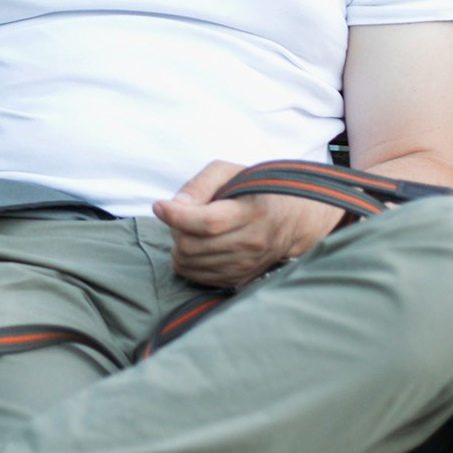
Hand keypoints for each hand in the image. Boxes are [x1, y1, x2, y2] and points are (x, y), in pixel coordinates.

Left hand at [153, 160, 344, 286]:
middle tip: (179, 214)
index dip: (177, 216)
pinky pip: (197, 277)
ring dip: (179, 245)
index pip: (207, 222)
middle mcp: (251, 244)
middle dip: (175, 228)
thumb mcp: (230, 172)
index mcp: (252, 213)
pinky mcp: (238, 279)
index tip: (159, 206)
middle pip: (193, 245)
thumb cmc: (256, 190)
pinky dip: (187, 261)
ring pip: (191, 263)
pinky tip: (196, 245)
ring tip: (189, 229)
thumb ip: (201, 184)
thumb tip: (175, 205)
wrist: (293, 221)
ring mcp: (245, 266)